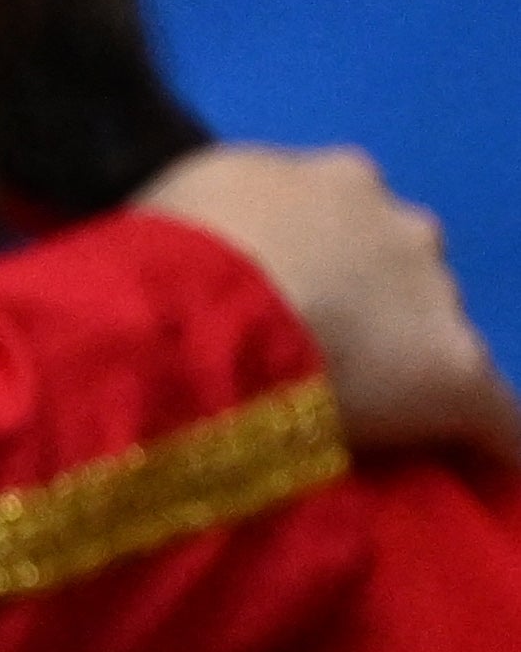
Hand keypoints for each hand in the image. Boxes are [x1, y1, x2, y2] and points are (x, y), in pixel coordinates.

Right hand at [142, 142, 520, 460]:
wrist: (199, 315)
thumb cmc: (163, 262)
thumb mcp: (171, 209)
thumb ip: (215, 224)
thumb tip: (206, 256)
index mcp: (330, 179)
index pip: (340, 213)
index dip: (314, 260)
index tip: (278, 299)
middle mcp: (397, 222)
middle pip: (401, 266)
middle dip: (369, 305)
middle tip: (311, 358)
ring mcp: (436, 298)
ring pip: (439, 331)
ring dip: (407, 363)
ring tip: (363, 420)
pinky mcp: (460, 376)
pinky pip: (496, 415)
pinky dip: (490, 441)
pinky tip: (482, 472)